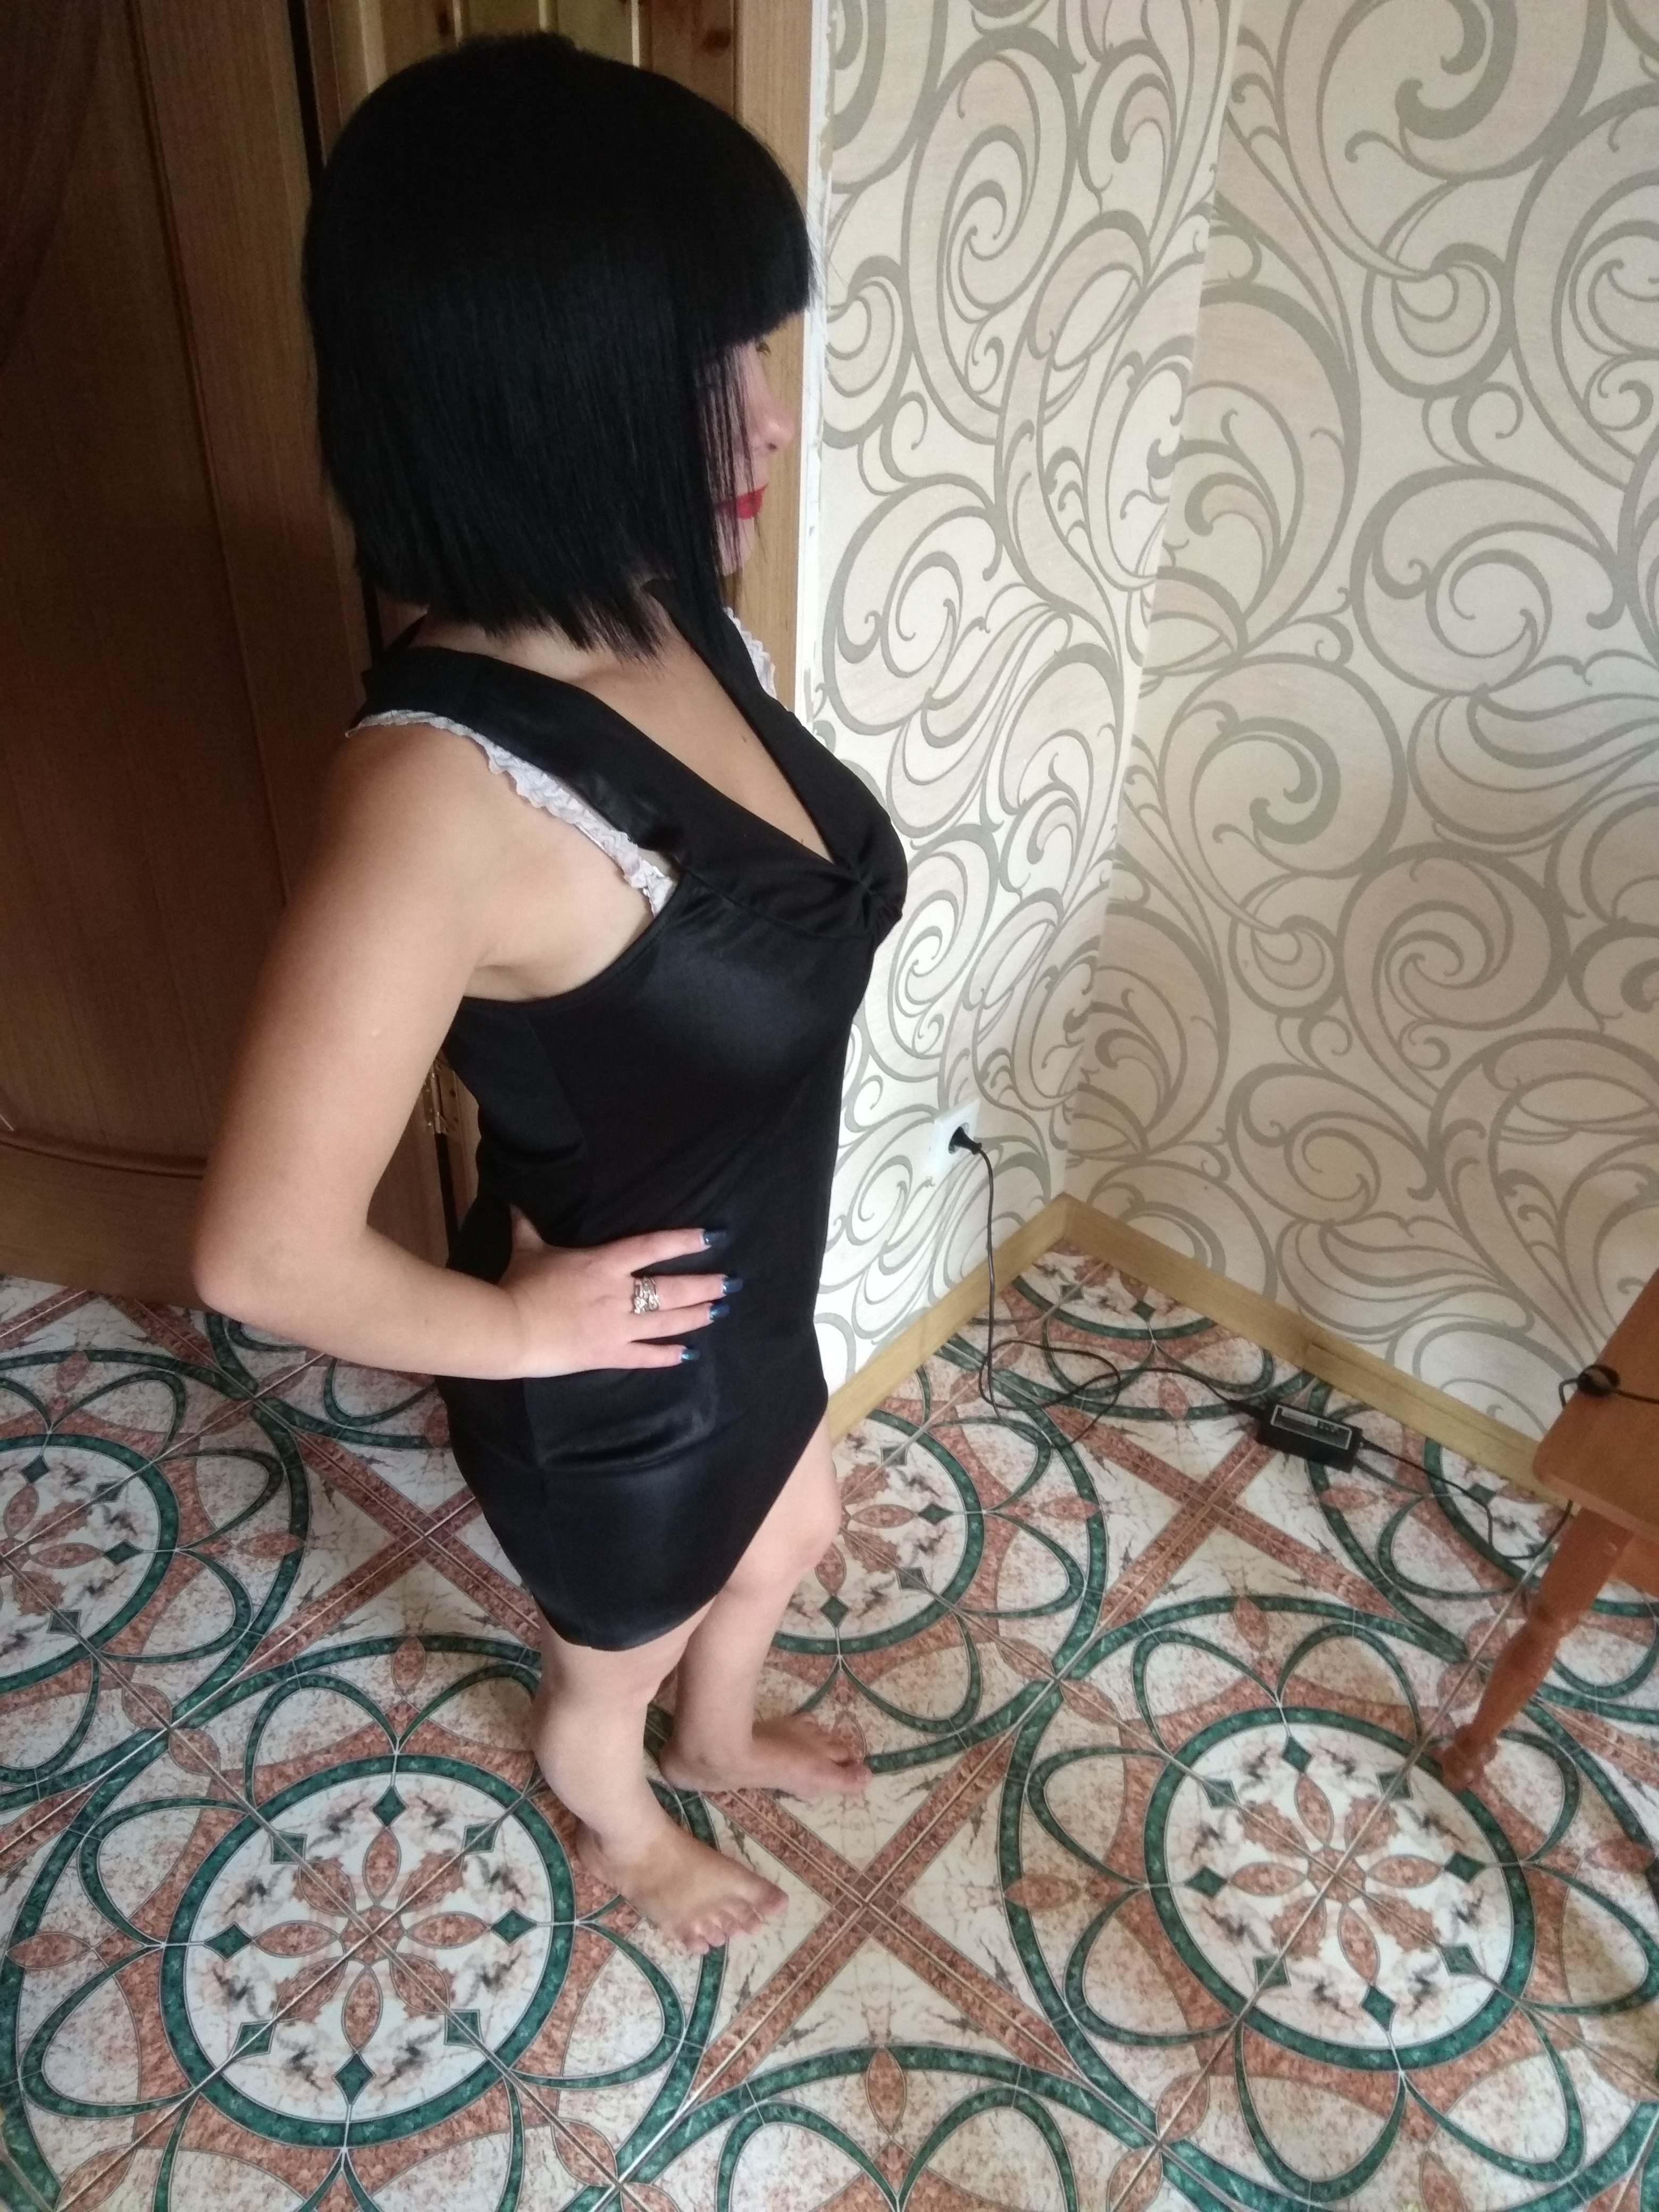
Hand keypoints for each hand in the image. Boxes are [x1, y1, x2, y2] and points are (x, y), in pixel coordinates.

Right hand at [499, 1209, 730, 1375]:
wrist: (509, 1328)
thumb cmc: (520, 1284)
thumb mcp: (527, 1249)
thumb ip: (527, 1227)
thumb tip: (515, 1203)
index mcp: (604, 1264)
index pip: (653, 1247)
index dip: (685, 1241)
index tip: (713, 1237)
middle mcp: (619, 1294)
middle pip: (671, 1289)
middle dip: (704, 1286)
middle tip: (730, 1284)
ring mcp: (617, 1326)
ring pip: (667, 1322)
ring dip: (696, 1316)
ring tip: (719, 1311)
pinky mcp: (607, 1354)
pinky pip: (645, 1356)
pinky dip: (668, 1356)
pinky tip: (688, 1354)